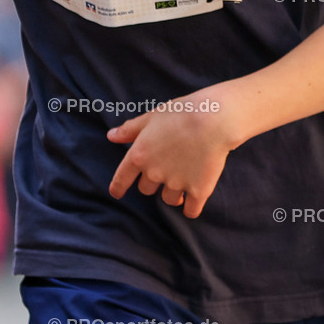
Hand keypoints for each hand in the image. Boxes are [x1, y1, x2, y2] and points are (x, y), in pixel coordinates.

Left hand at [106, 88, 238, 217]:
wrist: (212, 119)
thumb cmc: (180, 113)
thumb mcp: (151, 117)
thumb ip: (129, 130)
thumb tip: (110, 136)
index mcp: (139, 155)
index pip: (122, 178)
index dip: (118, 187)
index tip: (117, 193)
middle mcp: (154, 173)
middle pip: (146, 189)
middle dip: (153, 181)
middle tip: (167, 166)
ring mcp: (176, 184)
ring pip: (169, 199)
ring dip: (173, 193)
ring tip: (184, 177)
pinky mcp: (198, 191)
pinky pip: (190, 210)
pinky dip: (190, 207)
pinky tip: (193, 201)